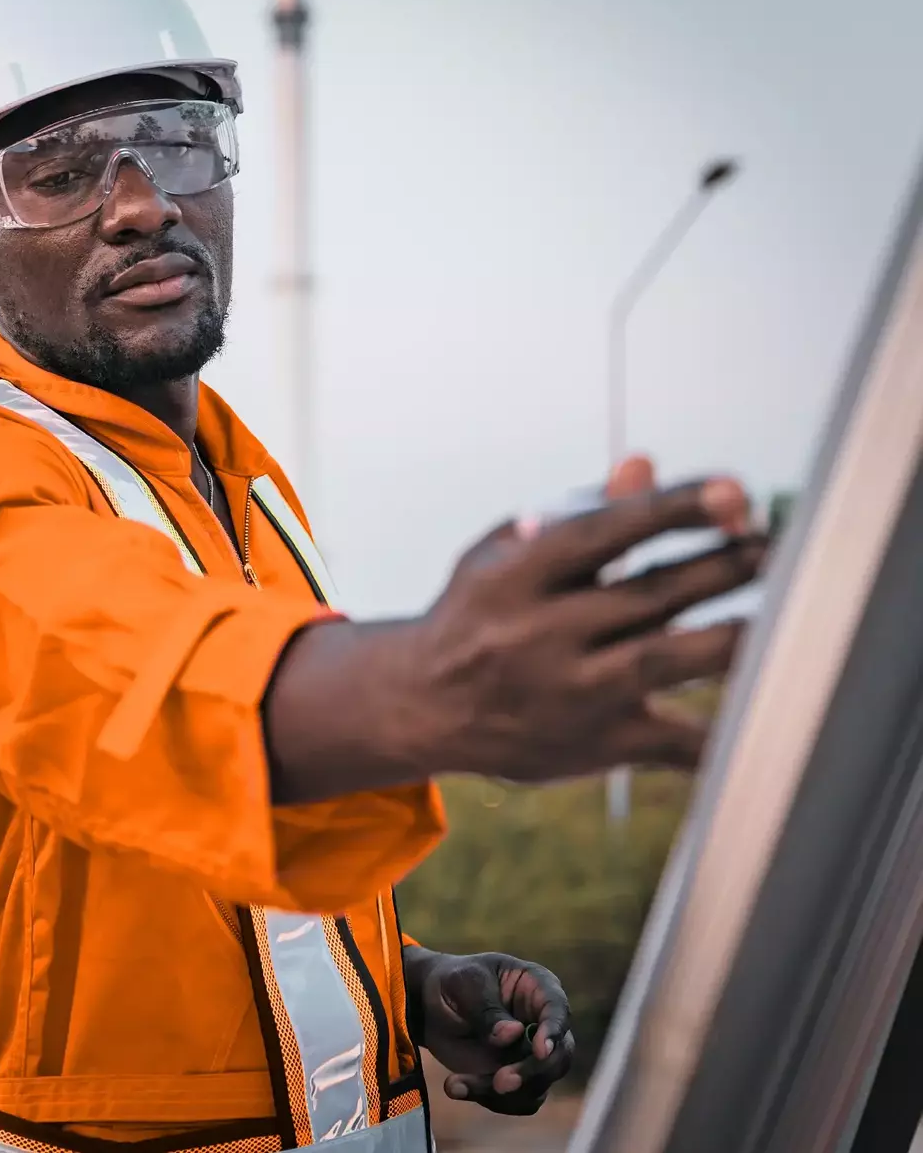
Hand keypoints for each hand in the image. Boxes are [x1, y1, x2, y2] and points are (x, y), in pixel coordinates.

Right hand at [404, 459, 765, 779]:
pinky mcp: (596, 745)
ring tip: (789, 613)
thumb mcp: (504, 554)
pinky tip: (769, 711)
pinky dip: (727, 734)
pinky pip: (676, 744)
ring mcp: (570, 694)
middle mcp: (540, 635)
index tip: (733, 490)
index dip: (674, 508)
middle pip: (653, 595)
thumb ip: (578, 514)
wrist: (422, 706)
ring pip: (671, 660)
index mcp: (515, 577)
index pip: (605, 533)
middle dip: (725, 565)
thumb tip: (644, 466)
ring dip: (738, 634)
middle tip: (773, 545)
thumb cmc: (476, 615)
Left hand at [406, 947, 574, 1115]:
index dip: (553, 1032)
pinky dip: (489, 1099)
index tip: (540, 1051)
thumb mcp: (463, 983)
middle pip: (557, 1058)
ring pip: (537, 1085)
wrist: (431, 1003)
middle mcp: (544, 1024)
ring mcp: (532, 1055)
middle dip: (531, 1074)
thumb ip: (487, 1009)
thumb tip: (514, 1035)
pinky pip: (516, 1100)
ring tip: (456, 1084)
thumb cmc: (454, 981)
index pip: (558, 1011)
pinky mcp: (518, 1079)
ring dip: (504, 1094)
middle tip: (500, 1082)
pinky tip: (456, 1087)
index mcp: (539, 987)